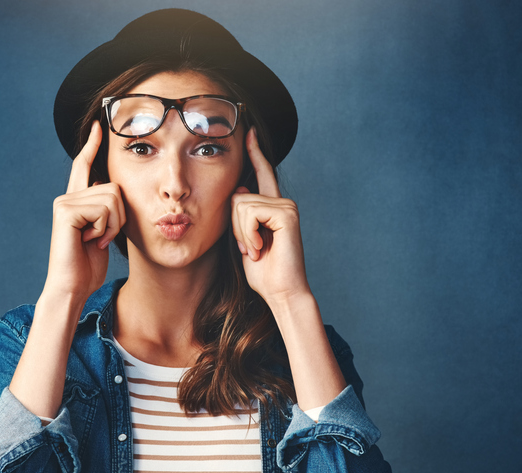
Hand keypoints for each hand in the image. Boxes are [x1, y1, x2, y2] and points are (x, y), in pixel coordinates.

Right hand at [44, 121, 125, 301]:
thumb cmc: (88, 266)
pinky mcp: (65, 211)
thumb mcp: (104, 232)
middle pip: (115, 186)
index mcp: (76, 200)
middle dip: (120, 216)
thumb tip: (113, 188)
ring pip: (113, 197)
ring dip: (113, 225)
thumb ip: (106, 210)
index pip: (84, 165)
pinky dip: (105, 229)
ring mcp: (64, 203)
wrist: (72, 287)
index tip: (99, 125)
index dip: (92, 145)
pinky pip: (103, 209)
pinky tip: (90, 242)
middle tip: (103, 238)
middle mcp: (67, 197)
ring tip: (95, 241)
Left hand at [231, 127, 310, 305]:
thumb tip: (240, 191)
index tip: (250, 132)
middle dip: (234, 227)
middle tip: (251, 249)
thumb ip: (242, 216)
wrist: (281, 291)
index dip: (255, 153)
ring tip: (257, 250)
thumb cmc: (263, 272)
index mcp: (272, 207)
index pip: (262, 174)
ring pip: (240, 205)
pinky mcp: (287, 213)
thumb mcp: (245, 240)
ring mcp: (286, 206)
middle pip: (237, 197)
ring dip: (241, 233)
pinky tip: (262, 249)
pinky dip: (249, 234)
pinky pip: (250, 212)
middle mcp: (282, 202)